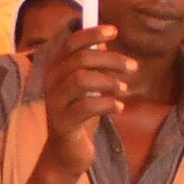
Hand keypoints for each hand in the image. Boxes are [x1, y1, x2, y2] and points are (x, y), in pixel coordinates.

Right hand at [40, 24, 132, 175]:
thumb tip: (104, 42)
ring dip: (108, 81)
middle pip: (81, 59)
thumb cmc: (80, 115)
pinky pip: (85, 106)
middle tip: (132, 66)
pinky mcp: (62, 123)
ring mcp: (54, 103)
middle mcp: (50, 82)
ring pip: (81, 79)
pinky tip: (119, 107)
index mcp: (56, 69)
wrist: (67, 152)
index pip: (71, 42)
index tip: (114, 30)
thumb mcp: (88, 87)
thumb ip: (92, 65)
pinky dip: (107, 104)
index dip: (92, 34)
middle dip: (111, 60)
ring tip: (124, 89)